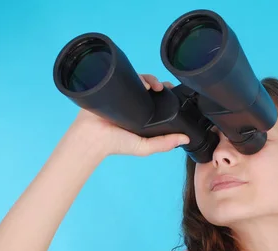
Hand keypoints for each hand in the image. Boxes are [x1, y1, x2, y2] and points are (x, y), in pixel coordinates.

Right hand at [65, 74, 189, 156]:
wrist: (92, 137)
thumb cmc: (116, 144)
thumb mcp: (144, 147)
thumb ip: (164, 144)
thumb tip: (185, 139)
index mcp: (142, 114)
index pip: (157, 100)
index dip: (167, 95)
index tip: (175, 93)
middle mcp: (134, 103)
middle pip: (149, 87)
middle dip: (158, 83)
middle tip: (163, 87)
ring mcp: (122, 94)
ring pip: (138, 80)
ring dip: (148, 79)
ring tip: (153, 85)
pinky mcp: (112, 87)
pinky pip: (124, 77)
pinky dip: (135, 76)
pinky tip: (142, 81)